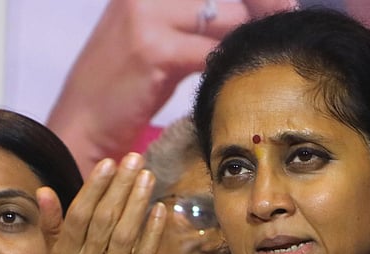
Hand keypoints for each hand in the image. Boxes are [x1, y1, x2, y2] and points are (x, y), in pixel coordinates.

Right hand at [38, 153, 166, 253]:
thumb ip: (54, 227)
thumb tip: (43, 190)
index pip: (78, 217)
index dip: (93, 188)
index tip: (108, 163)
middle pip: (103, 221)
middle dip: (120, 187)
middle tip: (135, 160)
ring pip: (124, 236)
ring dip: (137, 203)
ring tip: (148, 177)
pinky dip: (152, 233)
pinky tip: (160, 210)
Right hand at [47, 0, 295, 175]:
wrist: (80, 125)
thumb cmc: (122, 88)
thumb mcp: (155, 40)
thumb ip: (194, 23)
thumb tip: (250, 15)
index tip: (282, 3)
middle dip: (262, 6)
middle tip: (290, 19)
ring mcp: (146, 16)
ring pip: (225, 18)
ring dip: (248, 38)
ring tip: (269, 48)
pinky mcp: (152, 50)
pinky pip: (211, 51)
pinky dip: (227, 63)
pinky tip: (238, 73)